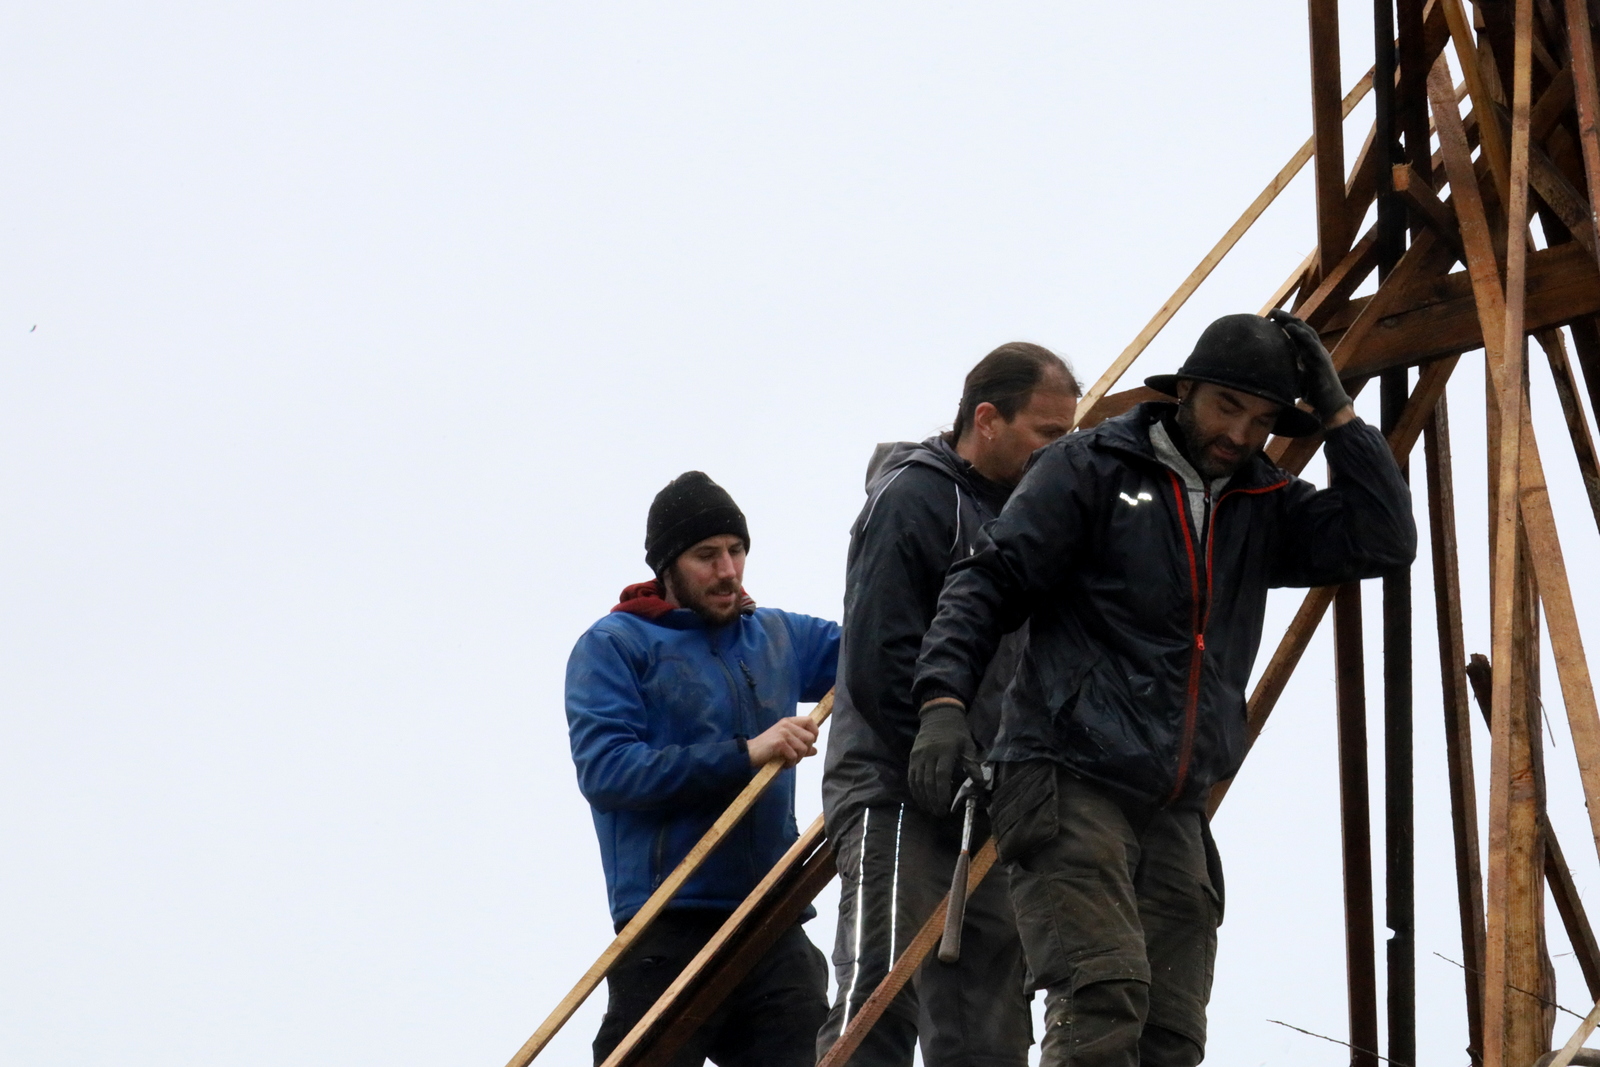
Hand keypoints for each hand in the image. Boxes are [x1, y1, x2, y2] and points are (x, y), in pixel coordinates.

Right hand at [748, 716, 818, 768]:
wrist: (749, 753)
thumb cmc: (767, 749)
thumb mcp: (785, 744)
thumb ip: (800, 745)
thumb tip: (815, 750)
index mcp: (788, 722)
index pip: (810, 721)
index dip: (815, 732)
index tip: (811, 743)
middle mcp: (786, 725)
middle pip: (810, 737)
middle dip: (806, 751)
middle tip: (795, 757)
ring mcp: (783, 733)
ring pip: (803, 748)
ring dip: (797, 759)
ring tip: (788, 761)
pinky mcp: (779, 743)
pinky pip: (794, 756)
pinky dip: (790, 764)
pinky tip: (782, 764)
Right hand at [908, 700, 978, 814]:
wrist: (938, 715)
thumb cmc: (957, 732)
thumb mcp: (968, 745)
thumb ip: (972, 765)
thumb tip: (980, 783)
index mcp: (945, 751)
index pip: (942, 775)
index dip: (942, 792)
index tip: (946, 805)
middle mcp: (929, 754)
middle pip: (928, 781)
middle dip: (933, 800)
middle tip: (939, 813)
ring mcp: (918, 756)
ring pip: (918, 781)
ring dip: (923, 798)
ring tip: (931, 810)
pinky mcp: (912, 757)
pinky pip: (911, 777)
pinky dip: (915, 790)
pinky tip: (921, 799)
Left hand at [1267, 308, 1352, 422]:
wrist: (1331, 405)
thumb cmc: (1315, 393)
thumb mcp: (1298, 379)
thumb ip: (1291, 370)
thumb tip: (1273, 371)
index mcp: (1310, 353)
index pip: (1298, 334)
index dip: (1286, 324)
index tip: (1270, 317)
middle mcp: (1316, 350)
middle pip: (1301, 328)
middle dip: (1287, 318)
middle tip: (1272, 310)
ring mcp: (1319, 354)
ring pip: (1306, 331)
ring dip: (1291, 321)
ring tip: (1277, 314)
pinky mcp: (1320, 360)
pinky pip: (1310, 343)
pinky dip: (1300, 333)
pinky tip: (1289, 327)